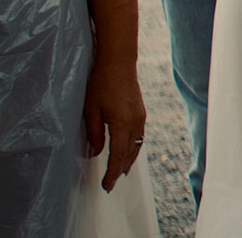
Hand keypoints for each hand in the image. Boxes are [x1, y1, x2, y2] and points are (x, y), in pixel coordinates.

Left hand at [83, 57, 145, 191]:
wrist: (118, 63)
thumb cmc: (102, 84)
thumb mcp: (92, 111)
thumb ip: (95, 134)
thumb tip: (96, 153)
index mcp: (123, 123)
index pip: (118, 155)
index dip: (111, 172)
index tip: (106, 185)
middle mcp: (136, 122)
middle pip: (130, 153)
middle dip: (120, 169)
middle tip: (110, 184)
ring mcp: (141, 117)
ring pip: (137, 145)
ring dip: (129, 160)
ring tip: (121, 173)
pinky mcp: (141, 112)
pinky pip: (139, 136)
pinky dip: (134, 148)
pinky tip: (129, 151)